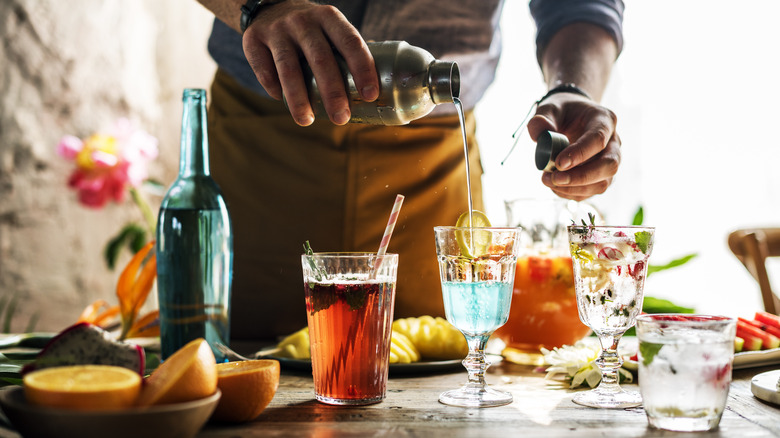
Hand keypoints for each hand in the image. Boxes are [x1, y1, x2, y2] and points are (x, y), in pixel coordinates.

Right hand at [241, 0, 378, 125]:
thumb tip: (372, 95)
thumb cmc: (311, 30)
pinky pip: (264, 70)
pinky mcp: (253, 39)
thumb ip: (346, 54)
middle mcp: (303, 21)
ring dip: (299, 99)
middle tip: (341, 118)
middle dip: (332, 92)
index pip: (350, 42)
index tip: (370, 95)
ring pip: (289, 68)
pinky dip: (274, 88)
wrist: (268, 7)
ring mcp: (277, 29)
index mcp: (329, 17)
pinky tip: (281, 100)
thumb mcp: (330, 30)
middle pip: (321, 59)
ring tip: (306, 121)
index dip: (362, 68)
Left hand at [527, 93, 620, 200]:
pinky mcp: (601, 176)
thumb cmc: (562, 112)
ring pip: (603, 183)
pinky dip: (571, 193)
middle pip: (609, 165)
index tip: (558, 163)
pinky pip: (591, 192)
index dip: (580, 153)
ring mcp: (610, 161)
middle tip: (555, 178)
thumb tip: (538, 135)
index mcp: (604, 119)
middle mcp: (613, 142)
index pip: (598, 139)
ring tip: (548, 180)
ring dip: (574, 188)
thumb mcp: (550, 107)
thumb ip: (542, 118)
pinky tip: (554, 186)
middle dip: (582, 176)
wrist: (571, 118)